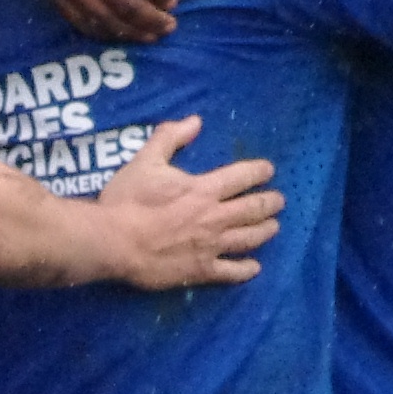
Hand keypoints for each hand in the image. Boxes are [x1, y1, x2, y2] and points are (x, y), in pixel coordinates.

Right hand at [96, 117, 282, 288]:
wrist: (113, 242)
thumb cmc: (127, 200)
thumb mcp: (145, 160)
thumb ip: (170, 137)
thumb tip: (194, 121)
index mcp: (203, 189)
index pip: (242, 177)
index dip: (259, 172)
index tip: (268, 170)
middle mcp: (214, 217)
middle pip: (253, 209)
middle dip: (270, 203)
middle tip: (279, 201)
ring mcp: (210, 246)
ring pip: (249, 239)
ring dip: (265, 232)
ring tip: (273, 228)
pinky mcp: (200, 270)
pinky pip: (231, 272)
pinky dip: (246, 269)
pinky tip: (254, 267)